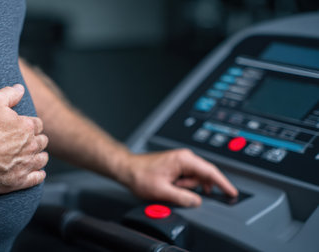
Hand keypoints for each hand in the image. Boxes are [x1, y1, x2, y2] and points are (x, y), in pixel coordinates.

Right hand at [0, 85, 48, 193]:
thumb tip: (20, 88)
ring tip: (34, 156)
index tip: (26, 127)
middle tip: (29, 141)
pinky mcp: (19, 180)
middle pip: (42, 142)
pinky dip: (38, 175)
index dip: (31, 125)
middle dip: (37, 140)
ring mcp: (25, 164)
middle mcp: (30, 146)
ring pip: (41, 159)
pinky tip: (38, 173)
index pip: (38, 125)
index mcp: (27, 127)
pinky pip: (36, 178)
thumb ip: (9, 94)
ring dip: (39, 156)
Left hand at [120, 149, 237, 206]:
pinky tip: (171, 187)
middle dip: (193, 188)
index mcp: (184, 159)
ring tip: (168, 187)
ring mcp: (181, 161)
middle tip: (176, 190)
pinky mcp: (177, 166)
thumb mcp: (163, 190)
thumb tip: (197, 201)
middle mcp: (185, 157)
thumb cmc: (140, 175)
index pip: (210, 172)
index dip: (223, 183)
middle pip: (203, 176)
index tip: (232, 192)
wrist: (127, 169)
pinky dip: (182, 186)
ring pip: (194, 179)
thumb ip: (183, 197)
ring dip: (185, 187)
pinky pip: (187, 178)